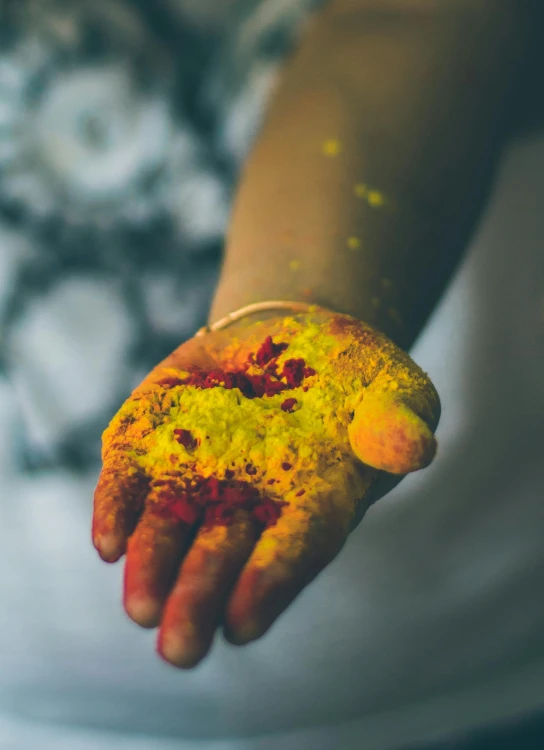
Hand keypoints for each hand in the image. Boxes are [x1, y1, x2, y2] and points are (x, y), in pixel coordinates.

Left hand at [92, 308, 439, 667]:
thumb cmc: (357, 378)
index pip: (293, 549)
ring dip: (151, 567)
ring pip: (167, 529)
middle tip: (178, 649)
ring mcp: (198, 473)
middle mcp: (250, 502)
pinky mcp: (156, 442)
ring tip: (141, 607)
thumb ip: (398, 423)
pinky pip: (131, 481)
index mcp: (313, 501)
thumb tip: (411, 449)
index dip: (270, 582)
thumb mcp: (395, 391)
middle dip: (198, 598)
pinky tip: (109, 542)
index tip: (242, 622)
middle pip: (220, 556)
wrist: (296, 338)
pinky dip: (118, 510)